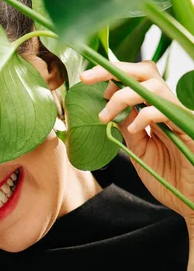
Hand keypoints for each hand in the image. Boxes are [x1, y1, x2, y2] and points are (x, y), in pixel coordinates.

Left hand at [80, 61, 193, 225]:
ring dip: (123, 96)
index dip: (111, 74)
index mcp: (155, 109)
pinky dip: (145, 115)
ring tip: (105, 116)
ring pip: (153, 85)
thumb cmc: (169, 178)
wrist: (191, 200)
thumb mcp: (139, 149)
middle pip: (145, 70)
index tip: (86, 80)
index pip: (135, 78)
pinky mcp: (190, 127)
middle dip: (112, 70)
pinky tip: (133, 130)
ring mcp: (180, 115)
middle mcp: (168, 106)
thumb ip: (128, 127)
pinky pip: (166, 110)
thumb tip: (110, 109)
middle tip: (86, 78)